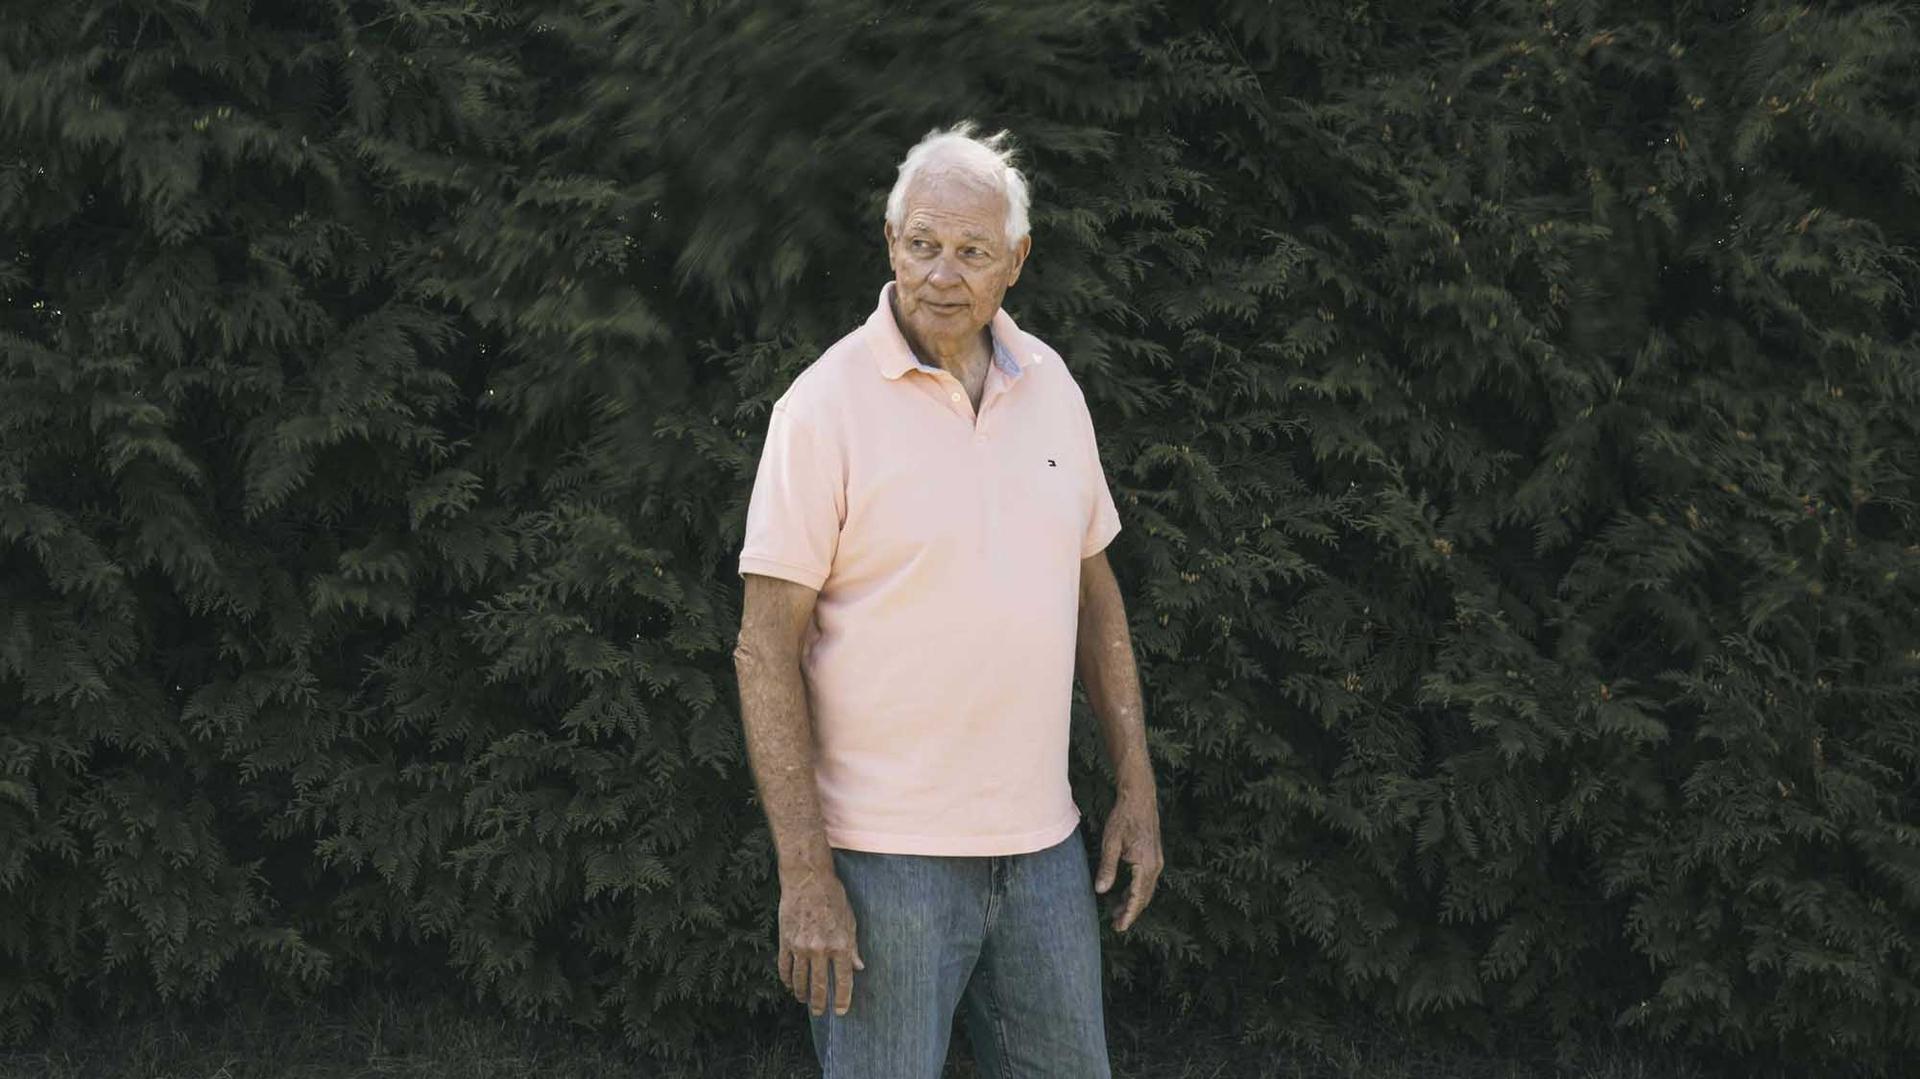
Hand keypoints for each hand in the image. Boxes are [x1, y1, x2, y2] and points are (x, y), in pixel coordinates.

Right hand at [777, 866, 864, 1016]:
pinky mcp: (785, 941)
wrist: (807, 879)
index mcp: (840, 945)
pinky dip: (787, 980)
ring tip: (805, 1001)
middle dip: (820, 1003)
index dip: (842, 999)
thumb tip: (859, 967)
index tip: (840, 1011)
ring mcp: (800, 947)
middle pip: (818, 986)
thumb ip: (853, 947)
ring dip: (802, 994)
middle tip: (820, 1012)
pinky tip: (790, 986)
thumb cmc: (833, 897)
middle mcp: (820, 949)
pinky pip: (784, 967)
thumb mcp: (850, 921)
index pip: (843, 980)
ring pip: (799, 980)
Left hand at [1093, 788, 1162, 931]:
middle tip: (1116, 924)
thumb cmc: (1124, 817)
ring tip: (1117, 911)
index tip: (1119, 927)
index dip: (1128, 914)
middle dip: (1131, 912)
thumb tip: (1101, 891)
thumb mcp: (1111, 843)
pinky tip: (1125, 892)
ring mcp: (1157, 861)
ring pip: (1146, 890)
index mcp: (1145, 865)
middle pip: (1144, 897)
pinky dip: (1136, 890)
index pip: (1137, 897)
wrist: (1140, 797)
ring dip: (1133, 901)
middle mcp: (1155, 865)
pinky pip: (1147, 880)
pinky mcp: (1154, 856)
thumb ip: (1107, 868)